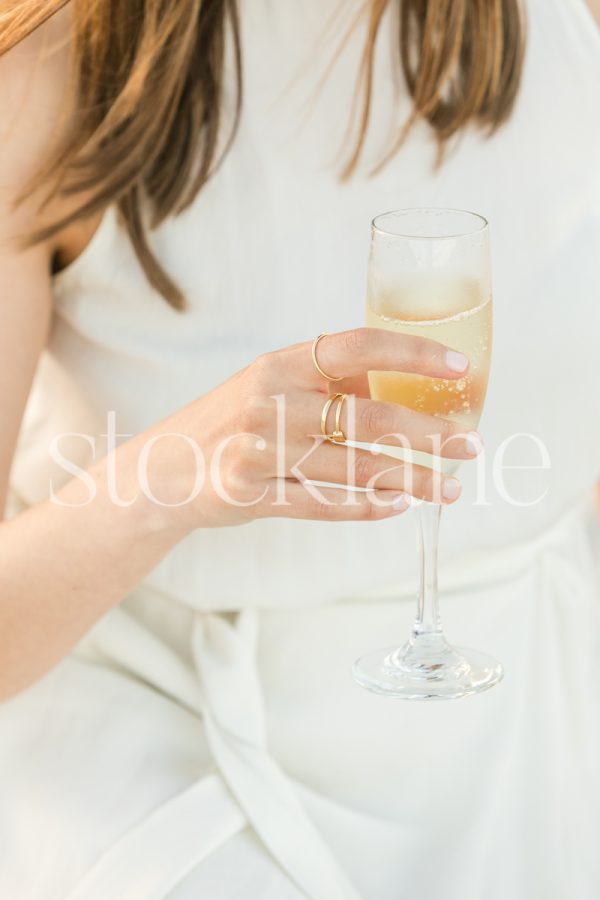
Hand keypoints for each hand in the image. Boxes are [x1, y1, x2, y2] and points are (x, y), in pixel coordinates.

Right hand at [146, 328, 481, 529]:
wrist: (164, 468)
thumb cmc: (231, 420)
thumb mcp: (270, 385)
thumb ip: (326, 381)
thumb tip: (399, 382)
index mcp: (279, 364)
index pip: (356, 347)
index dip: (411, 354)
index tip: (459, 367)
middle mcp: (270, 402)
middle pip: (368, 416)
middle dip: (429, 433)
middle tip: (470, 446)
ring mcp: (259, 451)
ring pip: (354, 467)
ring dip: (410, 479)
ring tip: (448, 488)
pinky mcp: (252, 494)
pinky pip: (324, 504)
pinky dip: (368, 507)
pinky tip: (399, 507)